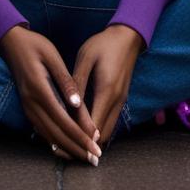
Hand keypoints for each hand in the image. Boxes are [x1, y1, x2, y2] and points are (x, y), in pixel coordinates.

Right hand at [0, 25, 102, 164]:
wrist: (11, 42)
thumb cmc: (35, 45)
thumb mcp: (52, 56)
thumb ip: (65, 81)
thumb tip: (77, 104)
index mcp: (40, 90)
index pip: (64, 121)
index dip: (80, 137)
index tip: (95, 147)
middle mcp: (32, 103)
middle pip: (56, 134)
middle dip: (76, 149)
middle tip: (94, 160)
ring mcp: (27, 107)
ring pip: (48, 135)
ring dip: (66, 148)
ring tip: (83, 157)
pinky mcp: (27, 107)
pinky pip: (41, 130)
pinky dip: (54, 141)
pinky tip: (65, 148)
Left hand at [71, 24, 143, 148]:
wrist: (128, 36)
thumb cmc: (103, 44)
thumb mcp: (85, 58)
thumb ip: (77, 83)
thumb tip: (68, 107)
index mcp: (106, 91)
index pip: (93, 125)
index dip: (78, 139)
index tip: (62, 147)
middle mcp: (117, 101)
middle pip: (102, 135)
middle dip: (84, 146)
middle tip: (63, 153)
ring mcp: (121, 102)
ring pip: (108, 131)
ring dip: (92, 141)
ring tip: (72, 147)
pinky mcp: (121, 100)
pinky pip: (110, 122)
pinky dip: (98, 132)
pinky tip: (84, 132)